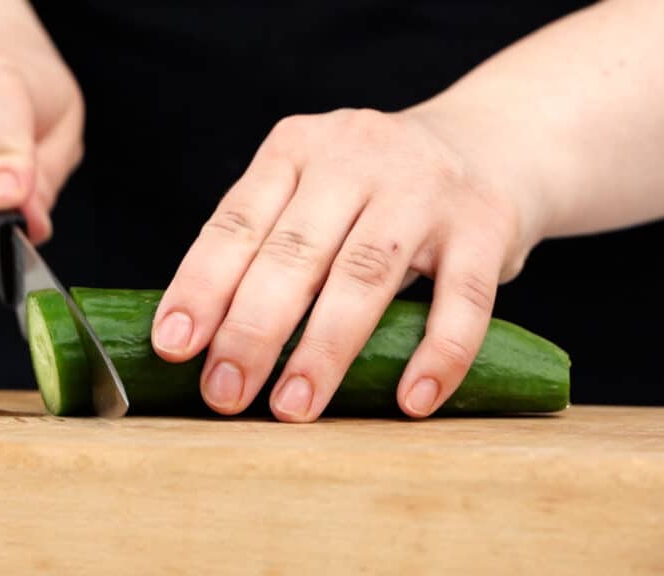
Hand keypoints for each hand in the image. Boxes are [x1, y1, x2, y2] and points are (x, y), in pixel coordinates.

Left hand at [152, 105, 548, 420]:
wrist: (489, 143)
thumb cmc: (376, 190)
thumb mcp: (314, 187)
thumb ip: (269, 241)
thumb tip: (205, 340)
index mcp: (297, 148)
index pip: (237, 221)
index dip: (202, 285)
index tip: (174, 344)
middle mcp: (356, 157)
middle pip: (294, 252)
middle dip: (252, 330)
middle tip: (224, 393)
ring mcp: (424, 188)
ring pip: (365, 275)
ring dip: (325, 350)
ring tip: (293, 407)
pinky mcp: (485, 225)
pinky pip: (462, 300)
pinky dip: (436, 355)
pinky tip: (411, 401)